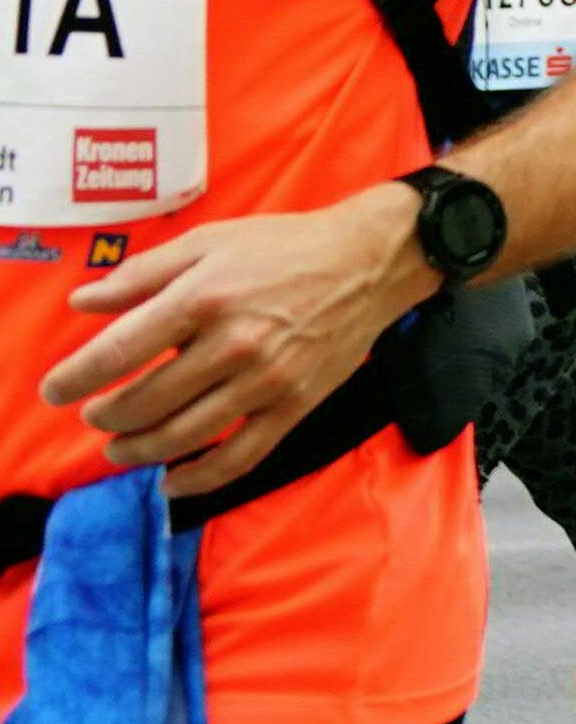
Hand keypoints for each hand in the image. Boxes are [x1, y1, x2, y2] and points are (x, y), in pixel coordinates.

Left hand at [44, 189, 441, 492]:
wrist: (371, 260)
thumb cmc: (285, 246)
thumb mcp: (210, 242)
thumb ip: (142, 273)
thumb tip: (83, 302)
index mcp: (204, 297)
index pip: (119, 352)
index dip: (76, 379)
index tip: (55, 391)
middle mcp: (233, 343)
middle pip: (144, 403)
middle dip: (104, 417)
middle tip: (94, 416)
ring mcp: (265, 380)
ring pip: (182, 436)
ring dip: (137, 451)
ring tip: (118, 447)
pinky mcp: (294, 405)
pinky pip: (238, 458)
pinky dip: (198, 479)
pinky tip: (171, 481)